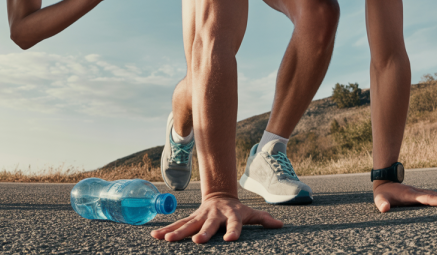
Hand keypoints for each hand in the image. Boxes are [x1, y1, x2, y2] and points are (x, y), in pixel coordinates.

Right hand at [150, 195, 282, 243]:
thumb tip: (281, 225)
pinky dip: (167, 229)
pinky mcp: (191, 218)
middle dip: (202, 232)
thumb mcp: (251, 212)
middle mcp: (214, 215)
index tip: (230, 240)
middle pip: (208, 225)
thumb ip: (264, 219)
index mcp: (231, 215)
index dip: (233, 231)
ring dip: (177, 232)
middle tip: (197, 241)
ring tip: (167, 240)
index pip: (234, 224)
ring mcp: (200, 216)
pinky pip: (178, 224)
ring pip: (188, 224)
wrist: (219, 195)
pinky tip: (155, 236)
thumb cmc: (237, 209)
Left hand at [373, 181, 436, 212]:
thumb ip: (381, 203)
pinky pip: (434, 196)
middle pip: (435, 196)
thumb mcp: (379, 199)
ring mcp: (419, 192)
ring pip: (436, 195)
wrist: (384, 182)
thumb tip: (384, 209)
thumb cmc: (382, 194)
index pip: (425, 198)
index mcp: (409, 194)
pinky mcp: (421, 194)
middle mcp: (417, 192)